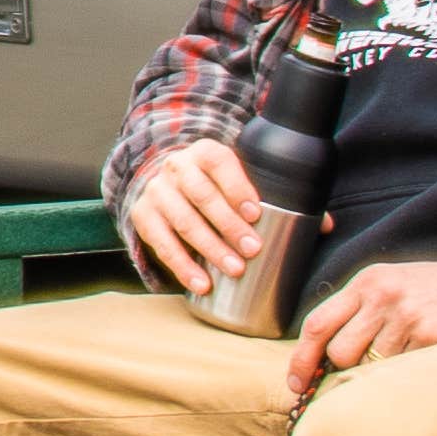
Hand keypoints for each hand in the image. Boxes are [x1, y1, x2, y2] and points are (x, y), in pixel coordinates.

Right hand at [119, 139, 276, 295]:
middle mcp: (176, 167)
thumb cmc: (209, 183)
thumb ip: (252, 192)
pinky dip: (183, 267)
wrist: (166, 183)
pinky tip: (201, 283)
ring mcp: (157, 192)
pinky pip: (163, 245)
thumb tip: (293, 224)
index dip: (237, 188)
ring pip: (184, 222)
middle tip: (251, 249)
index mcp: (202, 152)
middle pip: (203, 196)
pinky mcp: (143, 216)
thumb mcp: (228, 175)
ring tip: (234, 269)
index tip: (255, 214)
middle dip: (229, 225)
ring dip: (211, 248)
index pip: (220, 164)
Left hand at [289, 258, 436, 390]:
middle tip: (368, 362)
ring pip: (372, 367)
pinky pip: (404, 371)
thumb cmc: (429, 290)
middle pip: (341, 353)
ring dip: (382, 371)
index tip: (297, 384)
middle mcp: (384, 298)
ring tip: (404, 352)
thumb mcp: (388, 284)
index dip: (301, 360)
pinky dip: (409, 372)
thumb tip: (321, 357)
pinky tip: (424, 356)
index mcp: (367, 282)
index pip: (317, 324)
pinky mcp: (434, 338)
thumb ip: (356, 312)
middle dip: (347, 367)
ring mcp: (410, 318)